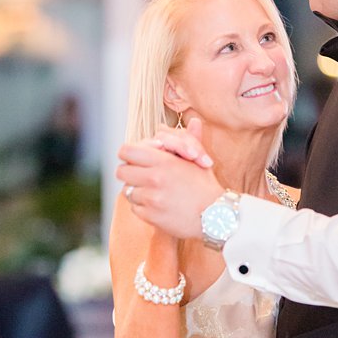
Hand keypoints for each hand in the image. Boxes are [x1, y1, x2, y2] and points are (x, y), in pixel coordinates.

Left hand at [117, 118, 220, 239]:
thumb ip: (190, 140)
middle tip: (143, 176)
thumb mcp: (200, 160)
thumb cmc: (206, 186)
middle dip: (131, 172)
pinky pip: (135, 208)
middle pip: (121, 171)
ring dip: (138, 191)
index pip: (127, 151)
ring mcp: (151, 198)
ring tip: (155, 192)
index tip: (142, 159)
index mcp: (165, 161)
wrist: (216, 216)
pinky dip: (144, 207)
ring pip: (127, 190)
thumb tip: (194, 121)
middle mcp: (154, 178)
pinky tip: (159, 205)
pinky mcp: (150, 216)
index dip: (132, 154)